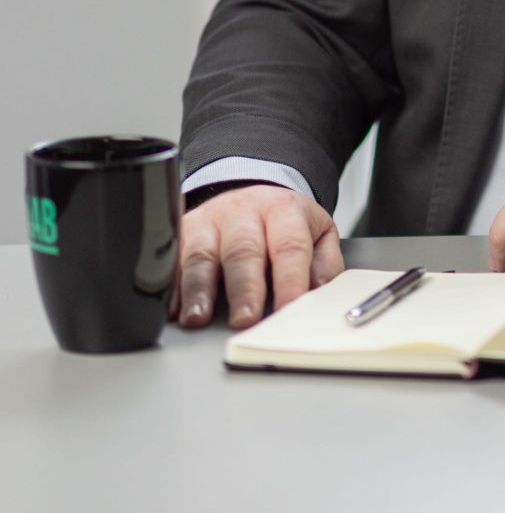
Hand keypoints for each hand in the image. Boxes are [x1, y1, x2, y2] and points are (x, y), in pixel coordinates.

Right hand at [173, 185, 342, 330]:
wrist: (252, 193)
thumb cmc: (284, 223)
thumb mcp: (318, 232)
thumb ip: (324, 264)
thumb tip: (320, 293)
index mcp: (283, 211)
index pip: (290, 246)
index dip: (290, 279)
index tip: (289, 308)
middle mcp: (244, 212)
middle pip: (243, 250)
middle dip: (244, 288)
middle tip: (245, 319)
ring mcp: (210, 221)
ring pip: (202, 254)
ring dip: (199, 289)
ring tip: (199, 317)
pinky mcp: (183, 231)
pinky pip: (173, 259)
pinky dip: (173, 287)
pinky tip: (174, 309)